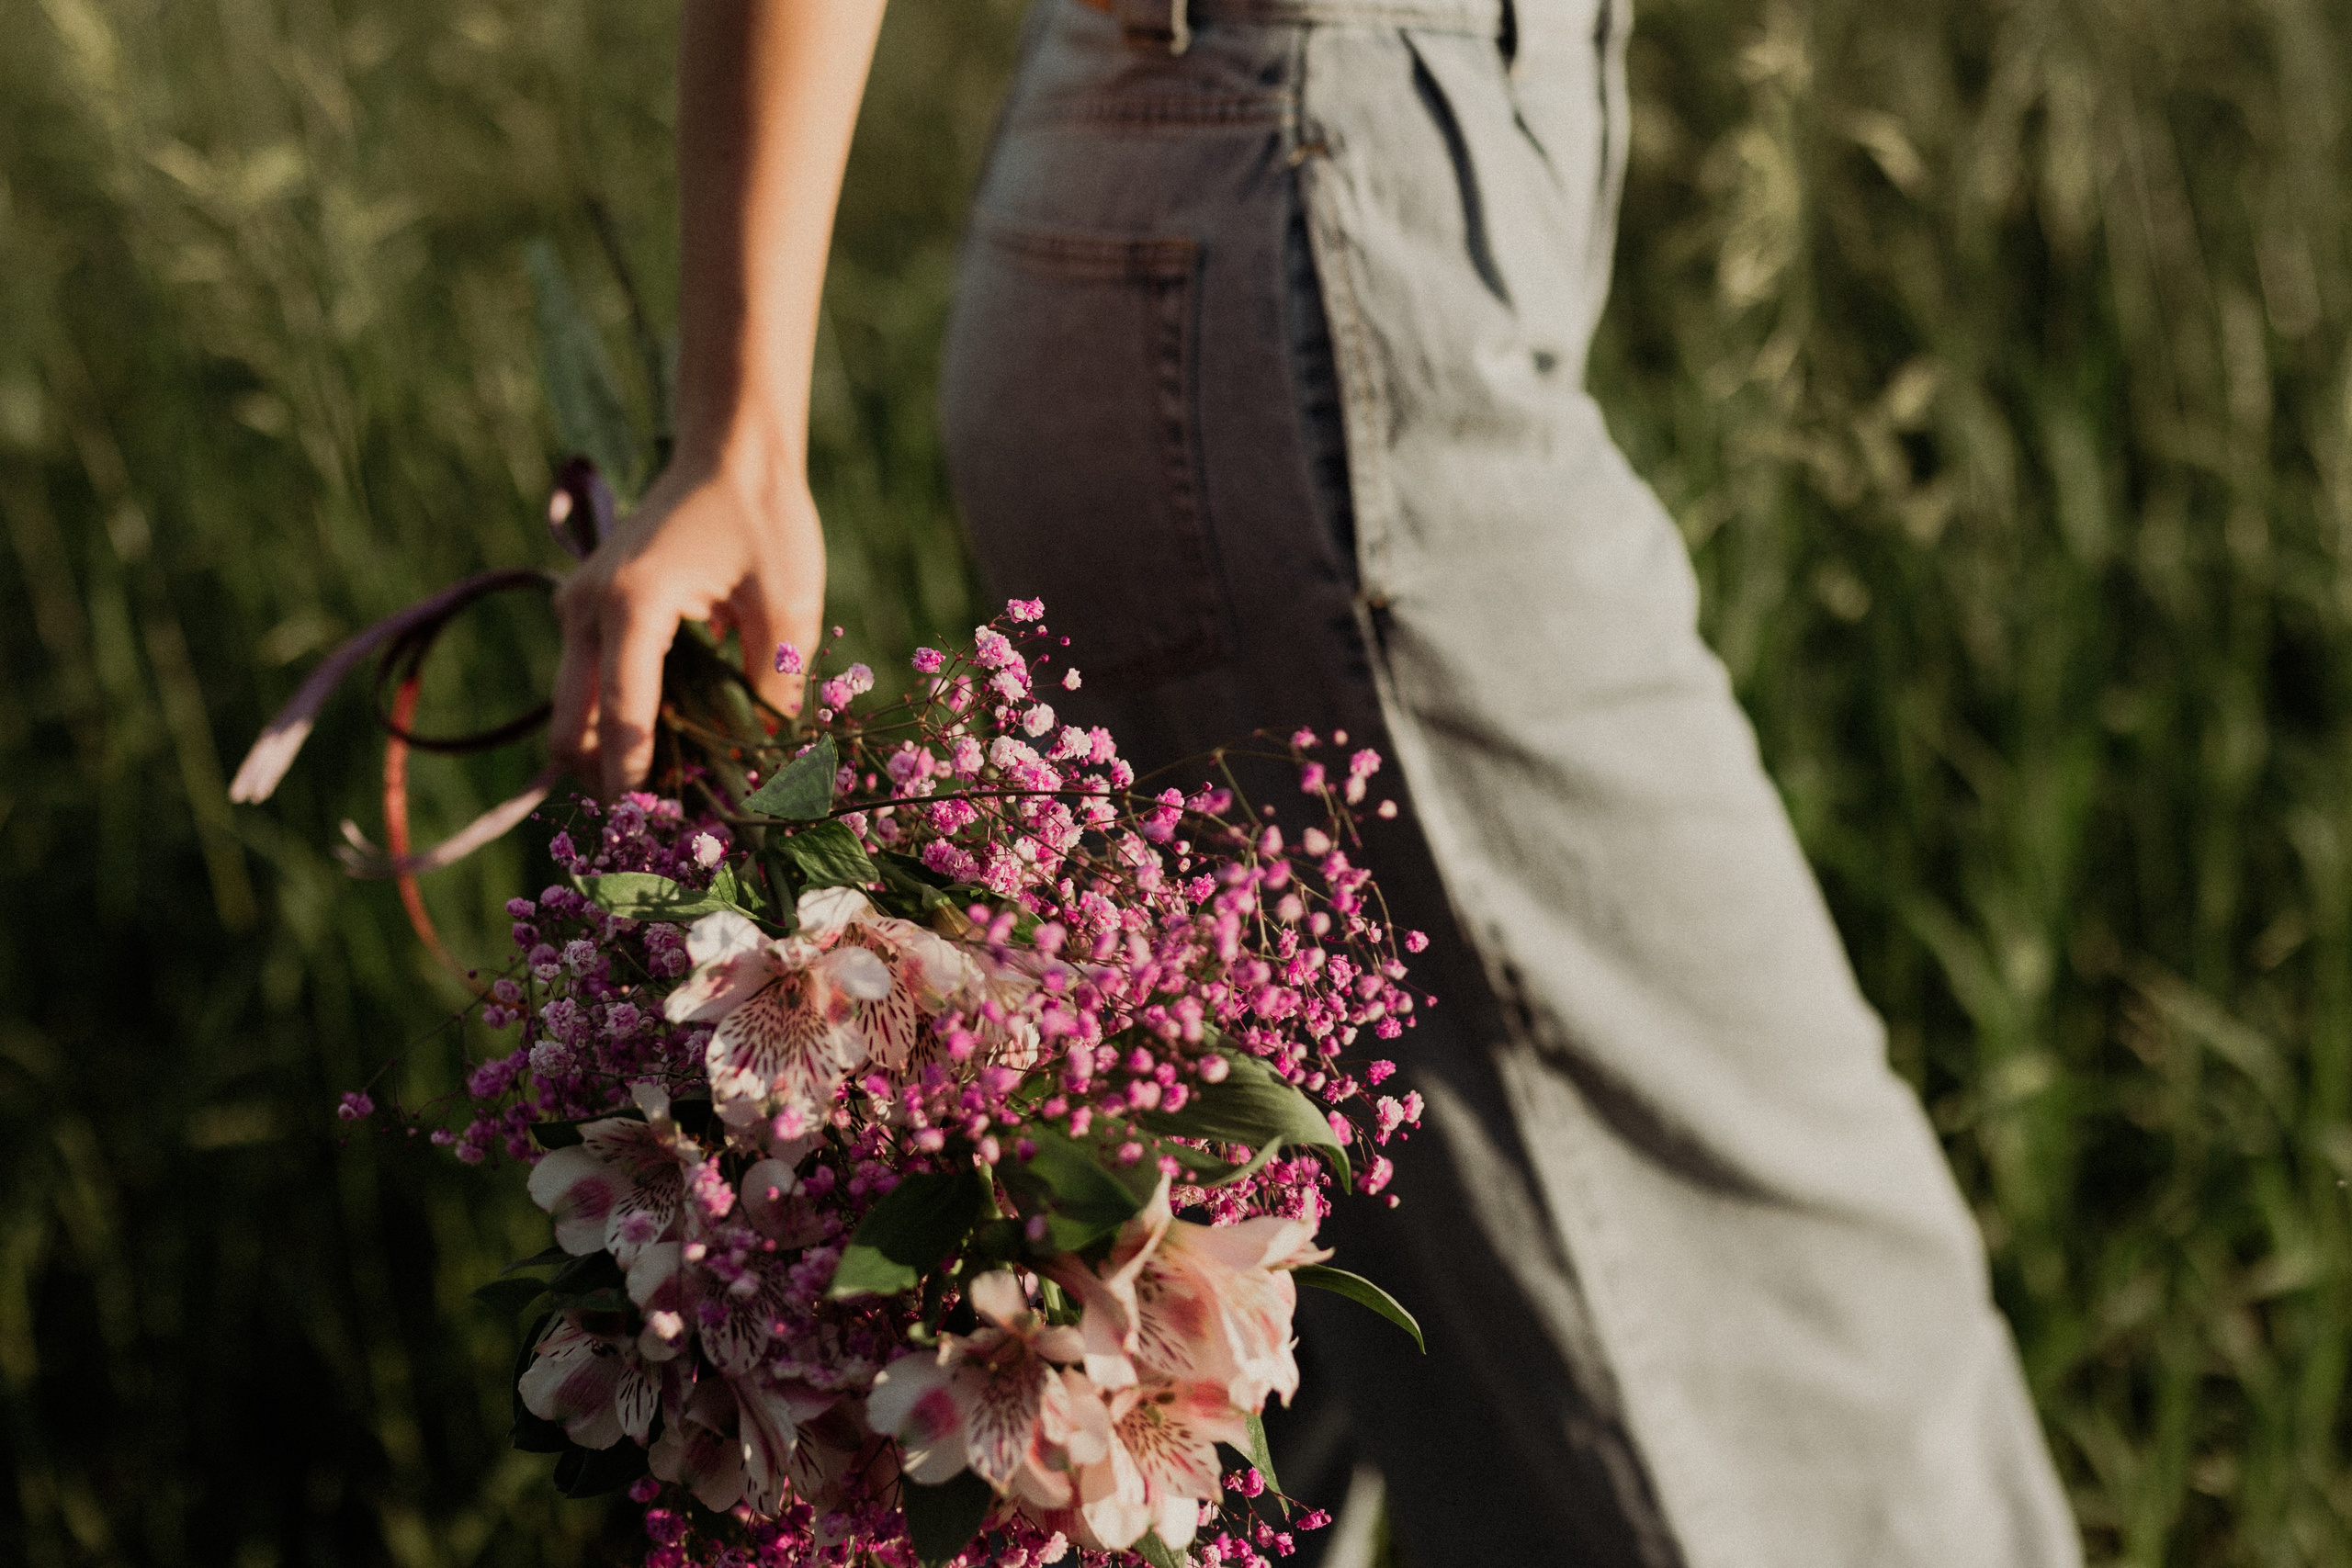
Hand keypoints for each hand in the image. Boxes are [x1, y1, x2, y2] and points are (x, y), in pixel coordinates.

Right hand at [551, 449, 824, 798]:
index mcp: (633, 606)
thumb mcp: (791, 607)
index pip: (621, 721)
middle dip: (609, 783)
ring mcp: (575, 608)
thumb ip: (775, 690)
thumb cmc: (767, 522)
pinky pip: (585, 686)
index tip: (656, 838)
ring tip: (671, 797)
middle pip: (571, 729)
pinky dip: (612, 723)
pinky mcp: (583, 610)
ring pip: (570, 714)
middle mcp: (585, 609)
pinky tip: (667, 748)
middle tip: (663, 829)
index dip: (636, 786)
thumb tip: (764, 767)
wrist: (730, 454)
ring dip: (608, 757)